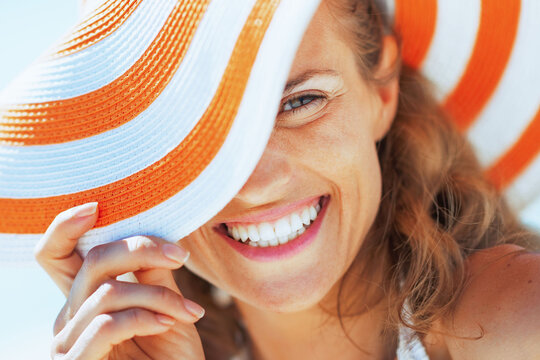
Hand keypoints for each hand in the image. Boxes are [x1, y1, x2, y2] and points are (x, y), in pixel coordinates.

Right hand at [34, 202, 205, 359]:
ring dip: (158, 295)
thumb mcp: (167, 306)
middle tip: (179, 255)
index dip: (64, 227)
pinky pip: (107, 324)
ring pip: (109, 292)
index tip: (95, 206)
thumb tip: (153, 235)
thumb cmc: (170, 355)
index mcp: (85, 297)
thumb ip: (154, 274)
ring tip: (188, 310)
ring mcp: (69, 344)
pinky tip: (168, 324)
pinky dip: (145, 316)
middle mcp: (69, 317)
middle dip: (141, 249)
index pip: (56, 255)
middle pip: (92, 262)